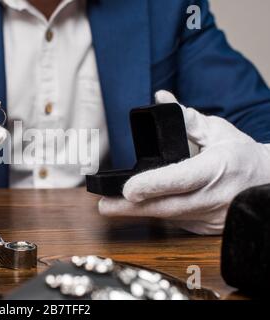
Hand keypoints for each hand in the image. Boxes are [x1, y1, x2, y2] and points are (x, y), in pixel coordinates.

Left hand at [99, 91, 269, 234]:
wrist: (268, 182)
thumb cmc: (241, 155)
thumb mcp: (218, 130)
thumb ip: (186, 117)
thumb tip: (161, 98)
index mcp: (217, 167)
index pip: (181, 179)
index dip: (153, 185)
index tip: (128, 189)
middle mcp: (215, 196)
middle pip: (168, 207)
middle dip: (132, 208)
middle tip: (104, 206)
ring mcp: (212, 217)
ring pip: (170, 217)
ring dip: (140, 212)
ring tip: (113, 206)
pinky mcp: (207, 228)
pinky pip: (177, 221)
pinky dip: (159, 214)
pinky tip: (144, 207)